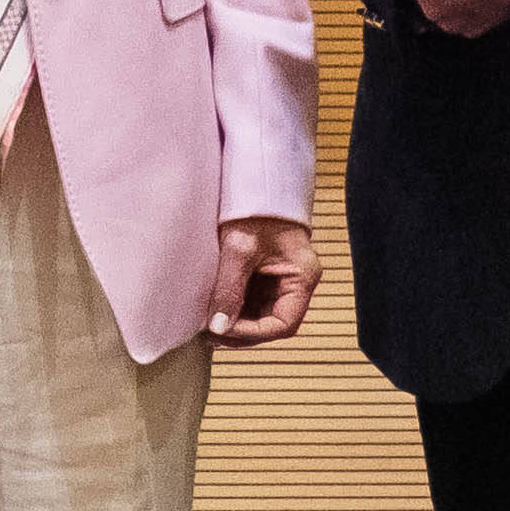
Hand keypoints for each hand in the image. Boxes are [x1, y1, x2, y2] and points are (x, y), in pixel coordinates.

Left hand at [203, 217, 317, 347]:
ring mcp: (282, 279)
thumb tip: (218, 327)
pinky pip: (252, 300)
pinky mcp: (266, 274)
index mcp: (302, 276)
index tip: (223, 330)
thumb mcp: (239, 248)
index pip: (283, 324)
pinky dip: (233, 307)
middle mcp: (296, 282)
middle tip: (209, 334)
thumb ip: (229, 288)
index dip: (253, 333)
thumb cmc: (256, 205)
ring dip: (236, 322)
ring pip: (260, 314)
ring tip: (207, 325)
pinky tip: (214, 309)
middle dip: (241, 331)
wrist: (257, 176)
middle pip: (271, 323)